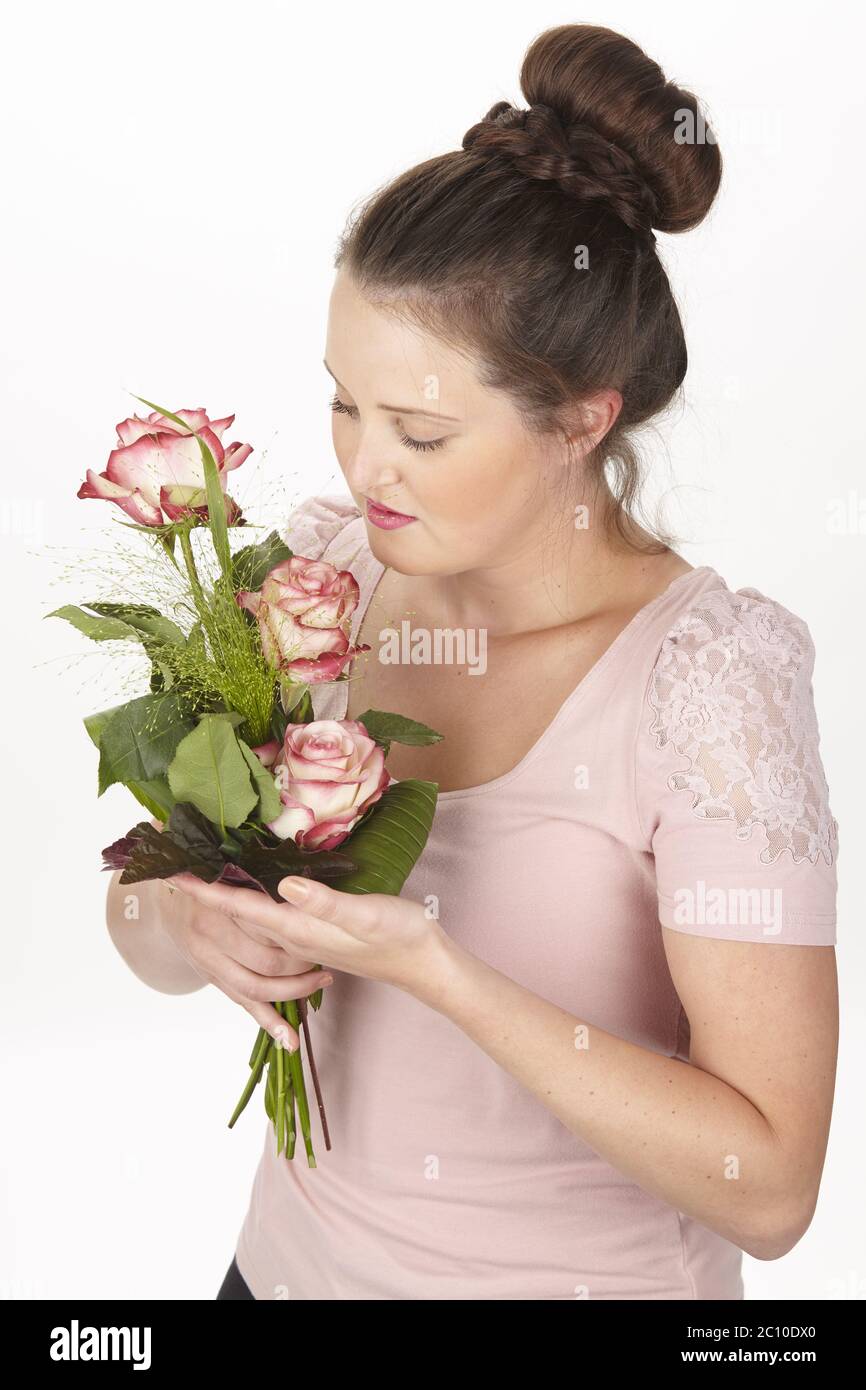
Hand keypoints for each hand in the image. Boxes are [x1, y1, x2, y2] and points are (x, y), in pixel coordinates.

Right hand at [156, 875, 333, 1047]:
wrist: (167, 898)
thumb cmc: (207, 879)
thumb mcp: (231, 872)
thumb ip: (259, 886)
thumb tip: (300, 888)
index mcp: (221, 905)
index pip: (267, 928)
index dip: (298, 936)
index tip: (324, 934)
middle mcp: (211, 936)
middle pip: (266, 962)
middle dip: (301, 966)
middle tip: (325, 959)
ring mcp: (209, 961)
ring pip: (255, 989)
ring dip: (292, 993)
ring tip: (319, 985)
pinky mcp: (212, 978)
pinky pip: (242, 1003)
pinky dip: (267, 1022)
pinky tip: (287, 1038)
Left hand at [167, 872, 448, 999]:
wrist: (425, 966)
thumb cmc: (402, 937)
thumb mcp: (367, 915)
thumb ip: (326, 904)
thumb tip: (285, 885)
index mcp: (300, 929)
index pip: (241, 907)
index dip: (206, 890)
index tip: (172, 873)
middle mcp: (294, 936)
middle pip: (238, 913)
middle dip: (205, 891)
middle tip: (176, 860)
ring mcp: (304, 939)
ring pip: (254, 917)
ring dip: (225, 895)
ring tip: (202, 870)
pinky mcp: (317, 936)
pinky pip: (273, 922)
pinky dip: (252, 903)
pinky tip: (253, 891)